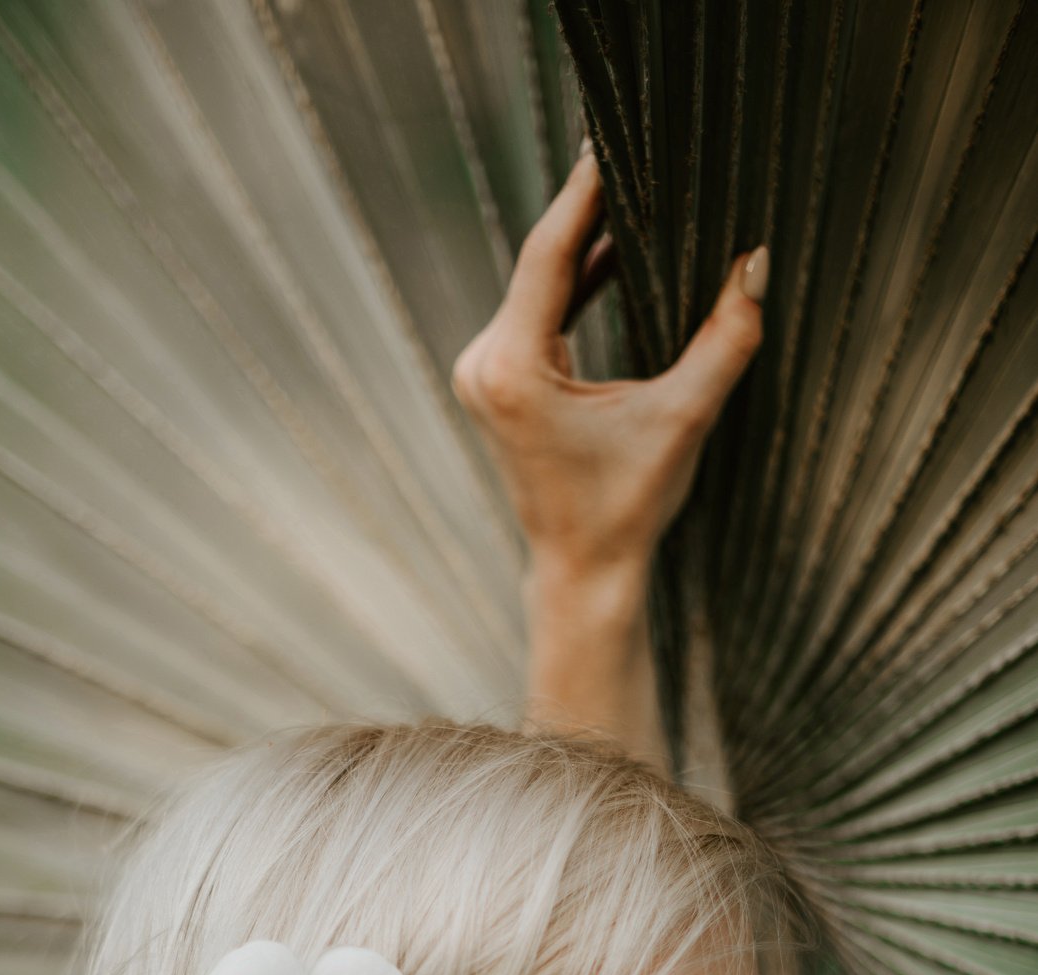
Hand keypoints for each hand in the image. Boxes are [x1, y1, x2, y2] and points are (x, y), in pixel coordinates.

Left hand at [451, 145, 768, 590]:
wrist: (584, 569)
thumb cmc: (627, 506)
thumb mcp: (683, 419)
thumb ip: (725, 339)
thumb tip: (756, 263)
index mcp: (512, 369)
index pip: (549, 254)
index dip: (582, 192)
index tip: (609, 138)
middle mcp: (484, 363)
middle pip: (542, 261)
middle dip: (590, 208)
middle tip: (635, 144)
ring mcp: (484, 372)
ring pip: (540, 284)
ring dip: (588, 242)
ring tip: (635, 182)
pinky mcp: (498, 380)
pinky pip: (540, 310)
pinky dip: (578, 281)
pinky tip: (618, 245)